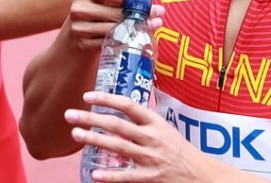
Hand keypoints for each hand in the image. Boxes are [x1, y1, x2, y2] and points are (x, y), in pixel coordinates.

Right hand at [67, 0, 164, 51]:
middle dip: (139, 14)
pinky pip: (108, 42)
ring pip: (113, 30)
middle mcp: (78, 8)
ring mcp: (79, 27)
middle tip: (158, 13)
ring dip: (136, 28)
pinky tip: (136, 35)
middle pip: (115, 14)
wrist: (83, 18)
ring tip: (153, 24)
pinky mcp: (82, 43)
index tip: (149, 1)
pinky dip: (125, 40)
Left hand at [68, 91, 247, 181]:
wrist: (201, 174)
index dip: (107, 99)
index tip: (88, 95)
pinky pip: (126, 176)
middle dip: (91, 118)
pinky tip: (94, 174)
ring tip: (76, 134)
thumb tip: (120, 113)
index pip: (128, 105)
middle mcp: (152, 137)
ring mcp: (150, 158)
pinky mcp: (150, 177)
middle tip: (70, 114)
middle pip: (117, 125)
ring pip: (118, 147)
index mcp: (155, 122)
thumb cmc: (180, 150)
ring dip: (94, 140)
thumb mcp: (165, 129)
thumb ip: (144, 122)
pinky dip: (110, 175)